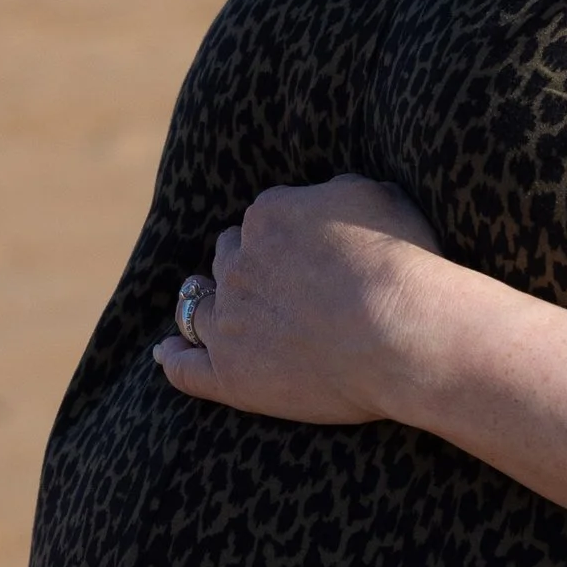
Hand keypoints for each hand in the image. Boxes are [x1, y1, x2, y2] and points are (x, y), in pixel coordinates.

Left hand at [154, 175, 443, 423]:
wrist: (400, 329)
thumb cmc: (402, 261)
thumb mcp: (380, 195)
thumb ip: (339, 191)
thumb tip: (327, 195)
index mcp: (268, 217)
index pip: (262, 222)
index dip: (282, 239)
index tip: (304, 256)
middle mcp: (238, 264)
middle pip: (228, 260)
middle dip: (244, 269)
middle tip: (272, 288)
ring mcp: (228, 321)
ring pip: (199, 307)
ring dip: (203, 306)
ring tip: (209, 318)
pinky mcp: (229, 375)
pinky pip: (185, 368)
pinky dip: (173, 358)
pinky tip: (165, 354)